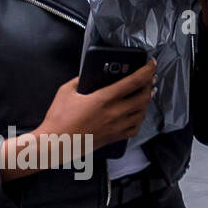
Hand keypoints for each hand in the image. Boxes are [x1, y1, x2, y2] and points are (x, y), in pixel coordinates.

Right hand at [38, 61, 156, 151]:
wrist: (55, 144)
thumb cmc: (58, 118)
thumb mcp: (66, 92)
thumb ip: (80, 80)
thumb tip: (89, 74)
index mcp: (104, 99)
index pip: (134, 81)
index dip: (147, 71)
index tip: (152, 63)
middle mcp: (115, 113)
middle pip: (144, 97)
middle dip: (150, 85)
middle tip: (150, 79)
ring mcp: (117, 126)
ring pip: (143, 112)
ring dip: (147, 102)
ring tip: (145, 94)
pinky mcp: (115, 137)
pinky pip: (135, 128)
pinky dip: (140, 119)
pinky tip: (137, 114)